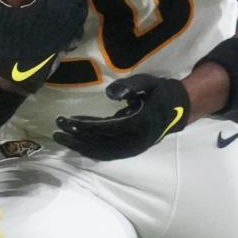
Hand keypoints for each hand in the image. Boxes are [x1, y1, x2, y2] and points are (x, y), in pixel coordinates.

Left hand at [53, 74, 189, 160]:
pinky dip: (89, 151)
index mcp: (138, 124)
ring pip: (100, 152)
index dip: (84, 126)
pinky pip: (106, 154)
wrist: (180, 109)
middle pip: (99, 142)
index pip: (105, 128)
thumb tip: (109, 94)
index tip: (67, 120)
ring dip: (79, 146)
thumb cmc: (161, 93)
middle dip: (75, 136)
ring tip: (61, 136)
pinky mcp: (129, 150)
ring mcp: (132, 148)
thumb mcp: (149, 83)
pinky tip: (75, 143)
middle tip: (57, 127)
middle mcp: (134, 141)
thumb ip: (130, 86)